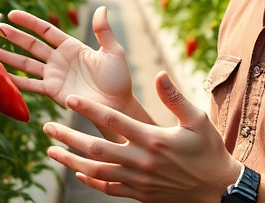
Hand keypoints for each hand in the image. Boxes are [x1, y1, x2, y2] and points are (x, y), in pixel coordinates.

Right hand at [0, 6, 137, 114]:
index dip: (29, 22)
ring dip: (7, 57)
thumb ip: (103, 31)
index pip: (46, 30)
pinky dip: (14, 81)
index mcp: (72, 46)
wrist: (116, 106)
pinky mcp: (52, 92)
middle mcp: (59, 59)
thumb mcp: (113, 51)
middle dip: (13, 36)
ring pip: (25, 63)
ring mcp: (53, 76)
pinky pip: (30, 85)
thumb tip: (102, 8)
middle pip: (31, 45)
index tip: (12, 14)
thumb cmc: (118, 79)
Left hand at [42, 71, 240, 202]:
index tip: (69, 100)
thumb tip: (160, 74)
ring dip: (71, 160)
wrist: (217, 190)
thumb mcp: (197, 119)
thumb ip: (174, 98)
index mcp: (152, 138)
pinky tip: (77, 171)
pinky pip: (108, 188)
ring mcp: (137, 180)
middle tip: (48, 128)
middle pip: (95, 148)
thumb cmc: (208, 150)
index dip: (89, 109)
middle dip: (68, 138)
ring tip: (52, 151)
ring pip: (95, 171)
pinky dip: (90, 181)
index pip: (113, 120)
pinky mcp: (139, 195)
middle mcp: (140, 160)